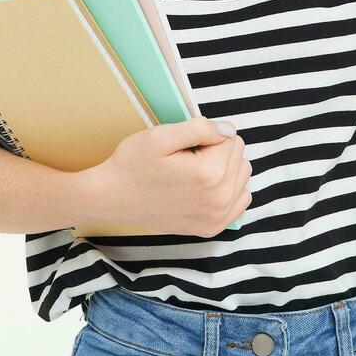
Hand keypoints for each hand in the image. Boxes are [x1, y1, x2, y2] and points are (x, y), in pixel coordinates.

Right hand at [83, 117, 252, 237]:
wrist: (112, 198)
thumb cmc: (133, 164)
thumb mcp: (161, 135)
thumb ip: (201, 128)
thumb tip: (229, 131)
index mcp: (209, 174)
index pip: (231, 138)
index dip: (207, 136)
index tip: (185, 147)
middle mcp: (219, 200)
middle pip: (239, 157)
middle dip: (217, 152)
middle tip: (187, 160)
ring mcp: (216, 218)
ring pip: (242, 177)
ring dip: (224, 170)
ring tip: (194, 173)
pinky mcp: (211, 228)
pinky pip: (240, 200)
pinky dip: (228, 190)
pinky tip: (205, 188)